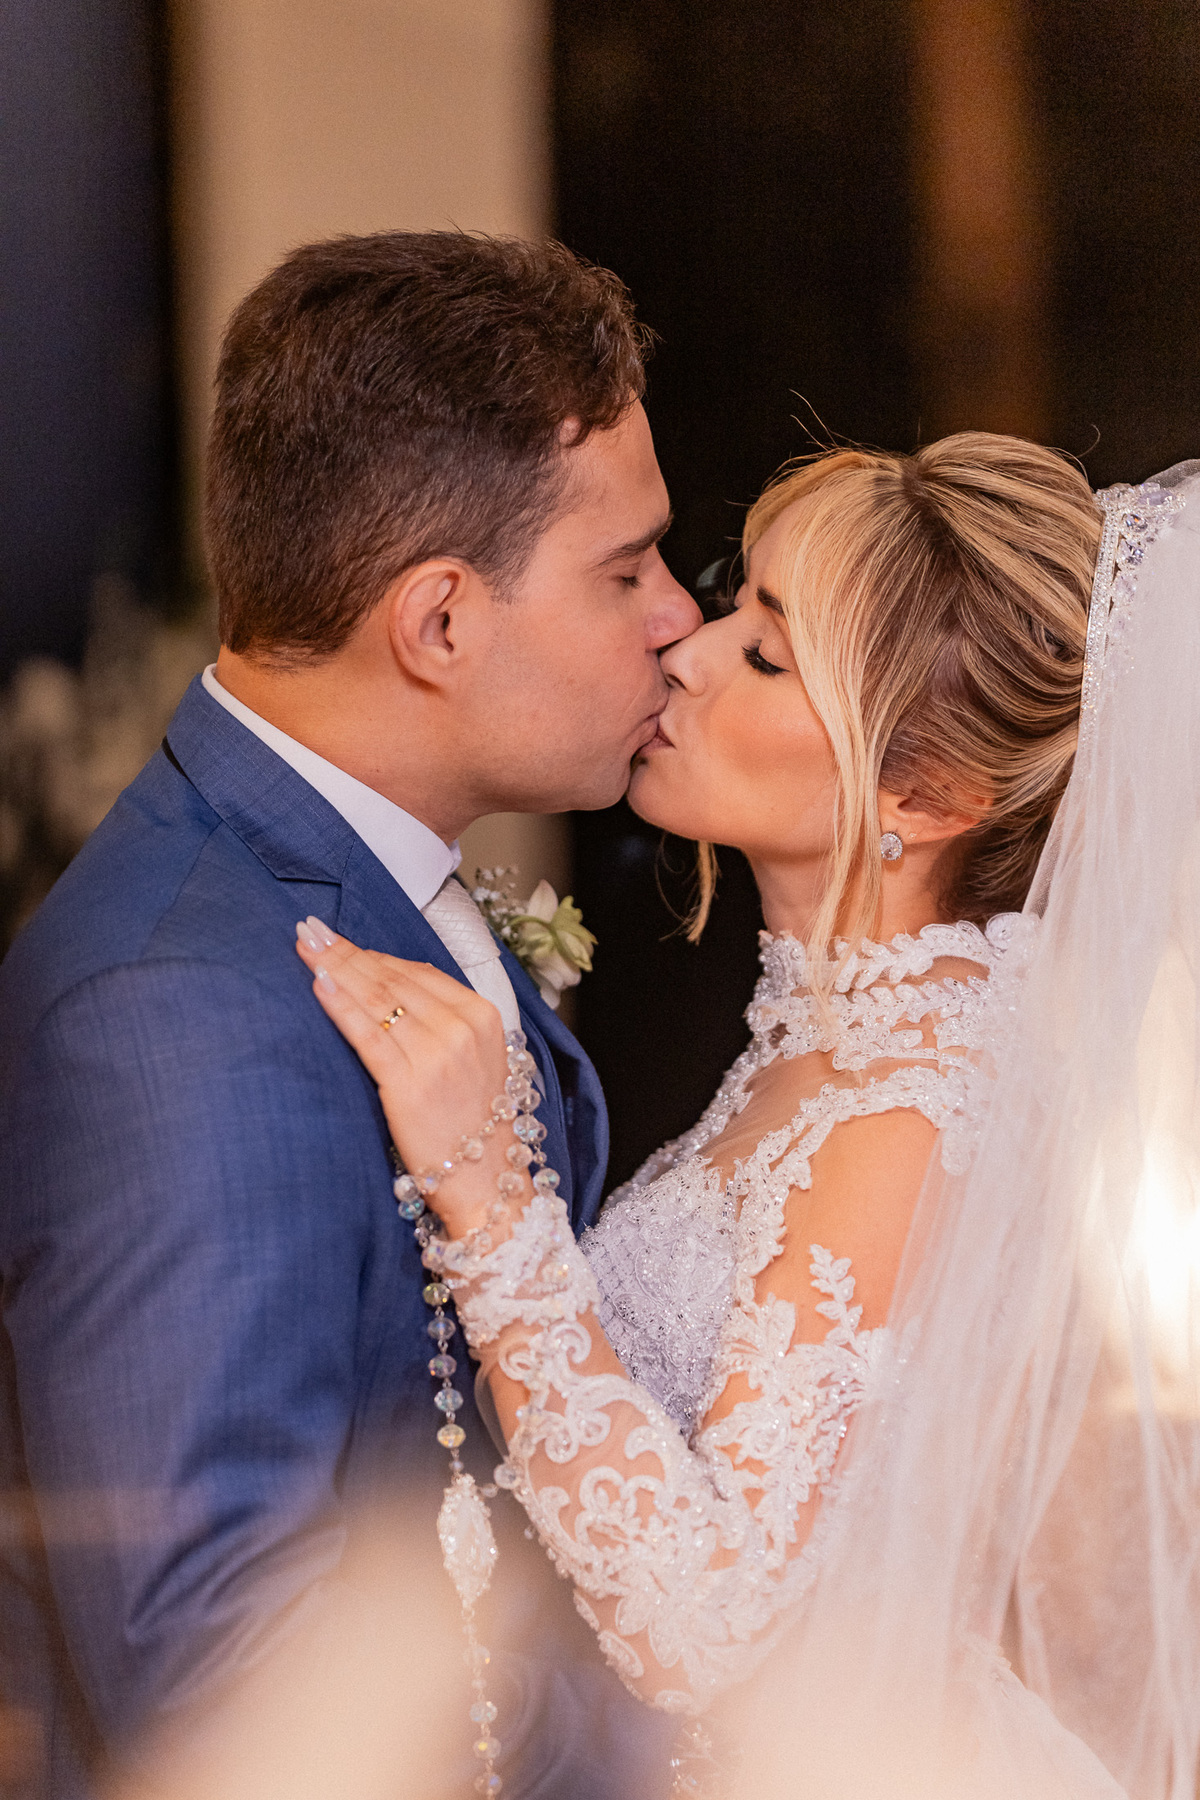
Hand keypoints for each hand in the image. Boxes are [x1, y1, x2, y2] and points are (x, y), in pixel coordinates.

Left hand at [294, 917, 518, 1237]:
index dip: (373, 952)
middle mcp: (461, 1028)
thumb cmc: (476, 1124)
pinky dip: (340, 1005)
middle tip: (310, 929)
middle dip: (346, 951)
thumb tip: (393, 985)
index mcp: (481, 1017)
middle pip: (392, 978)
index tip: (340, 940)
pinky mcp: (409, 1084)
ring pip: (376, 999)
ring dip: (335, 967)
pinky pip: (367, 1034)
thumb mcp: (478, 1059)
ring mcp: (436, 1055)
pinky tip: (318, 984)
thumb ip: (444, 1021)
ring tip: (305, 946)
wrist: (488, 1181)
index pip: (417, 971)